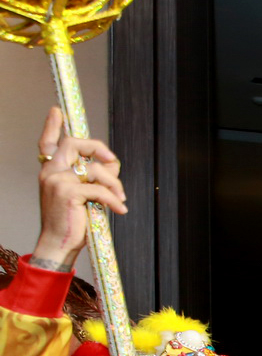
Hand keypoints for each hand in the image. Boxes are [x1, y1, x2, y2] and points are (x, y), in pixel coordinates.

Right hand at [30, 107, 125, 272]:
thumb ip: (89, 177)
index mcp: (50, 171)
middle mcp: (50, 172)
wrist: (58, 245)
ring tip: (119, 199)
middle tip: (113, 162)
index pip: (47, 143)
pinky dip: (114, 200)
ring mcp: (56, 180)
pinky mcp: (68, 192)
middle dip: (99, 148)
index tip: (57, 111)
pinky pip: (100, 189)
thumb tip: (111, 165)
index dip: (52, 126)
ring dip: (114, 184)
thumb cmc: (71, 222)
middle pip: (74, 144)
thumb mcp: (80, 195)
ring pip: (95, 169)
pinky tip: (120, 210)